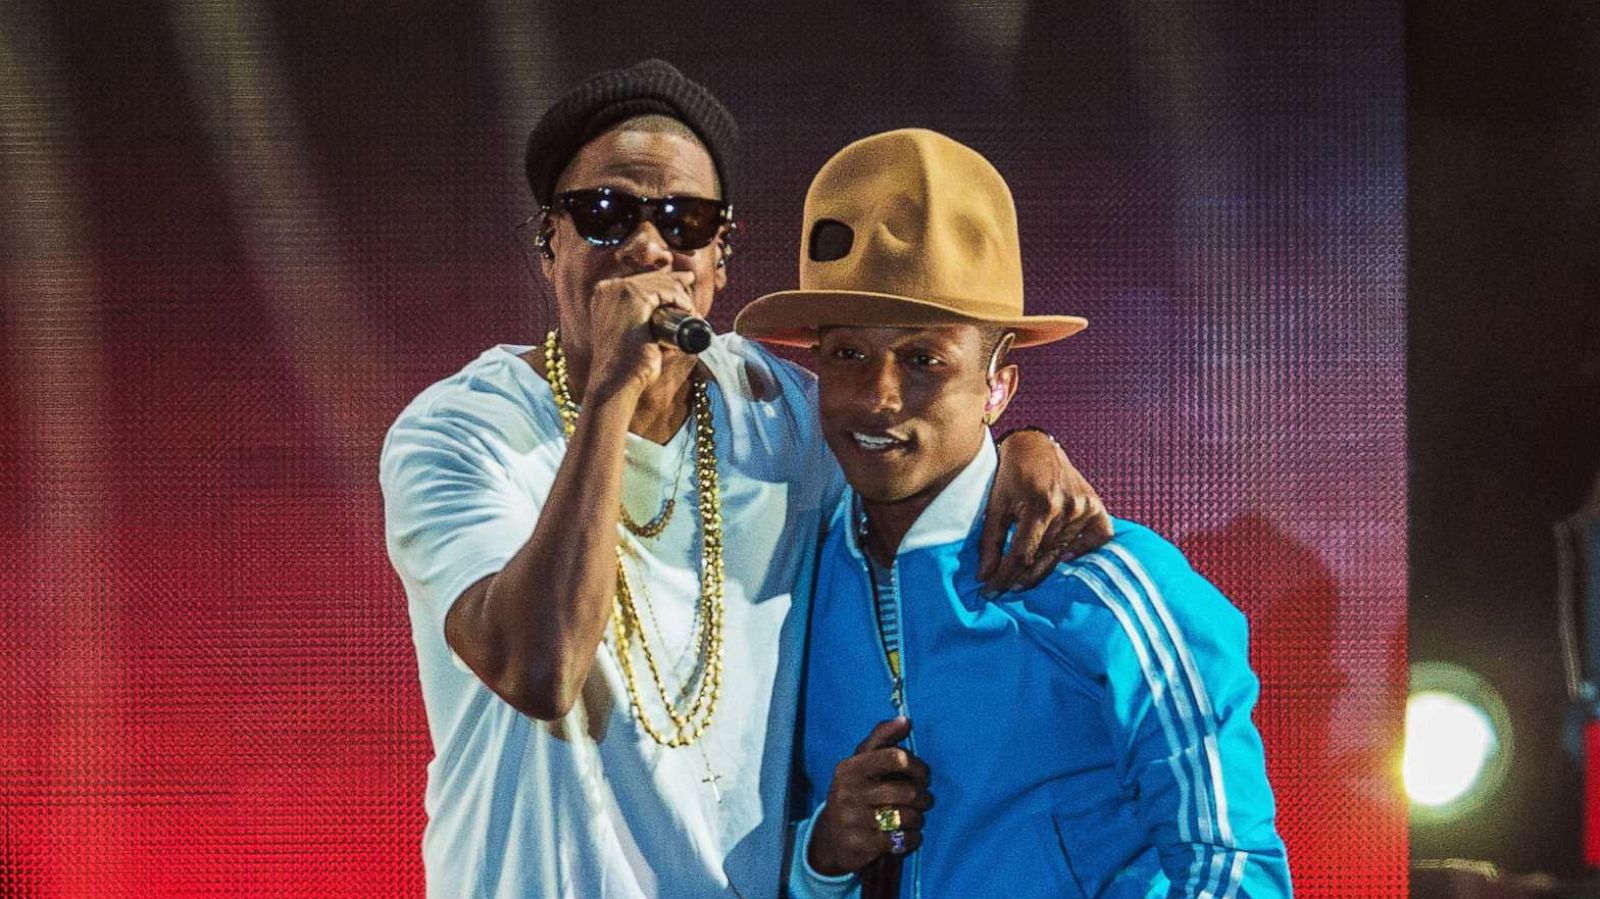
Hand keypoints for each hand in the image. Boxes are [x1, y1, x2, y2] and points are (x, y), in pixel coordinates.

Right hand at [586, 270, 696, 398]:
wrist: (617, 379)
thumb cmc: (626, 365)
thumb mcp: (633, 334)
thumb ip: (645, 319)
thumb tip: (674, 311)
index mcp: (603, 296)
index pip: (638, 281)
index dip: (661, 279)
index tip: (681, 281)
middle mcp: (607, 289)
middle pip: (649, 278)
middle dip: (673, 280)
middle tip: (690, 280)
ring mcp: (619, 291)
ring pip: (659, 283)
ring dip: (679, 295)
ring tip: (690, 310)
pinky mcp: (634, 297)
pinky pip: (665, 290)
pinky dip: (680, 299)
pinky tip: (688, 309)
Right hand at [809, 718, 932, 876]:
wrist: (829, 839)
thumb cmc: (854, 793)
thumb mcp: (861, 762)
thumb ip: (882, 738)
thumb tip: (906, 720)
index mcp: (850, 768)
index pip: (896, 758)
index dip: (919, 767)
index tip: (923, 776)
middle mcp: (848, 792)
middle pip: (908, 792)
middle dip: (924, 798)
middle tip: (924, 801)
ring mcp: (853, 821)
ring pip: (908, 817)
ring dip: (920, 819)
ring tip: (915, 818)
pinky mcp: (862, 846)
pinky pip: (904, 840)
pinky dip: (913, 838)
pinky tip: (907, 835)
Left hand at [980, 431, 1113, 591]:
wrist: (1035, 448)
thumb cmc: (1011, 477)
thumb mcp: (995, 507)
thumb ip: (990, 542)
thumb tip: (985, 576)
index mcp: (1040, 505)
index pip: (1022, 555)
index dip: (1005, 577)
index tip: (991, 591)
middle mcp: (1067, 507)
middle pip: (1043, 558)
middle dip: (1021, 577)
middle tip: (1006, 588)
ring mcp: (1084, 507)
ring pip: (1062, 552)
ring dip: (1044, 564)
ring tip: (1026, 572)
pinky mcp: (1096, 506)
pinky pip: (1097, 540)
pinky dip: (1083, 550)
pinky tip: (1065, 555)